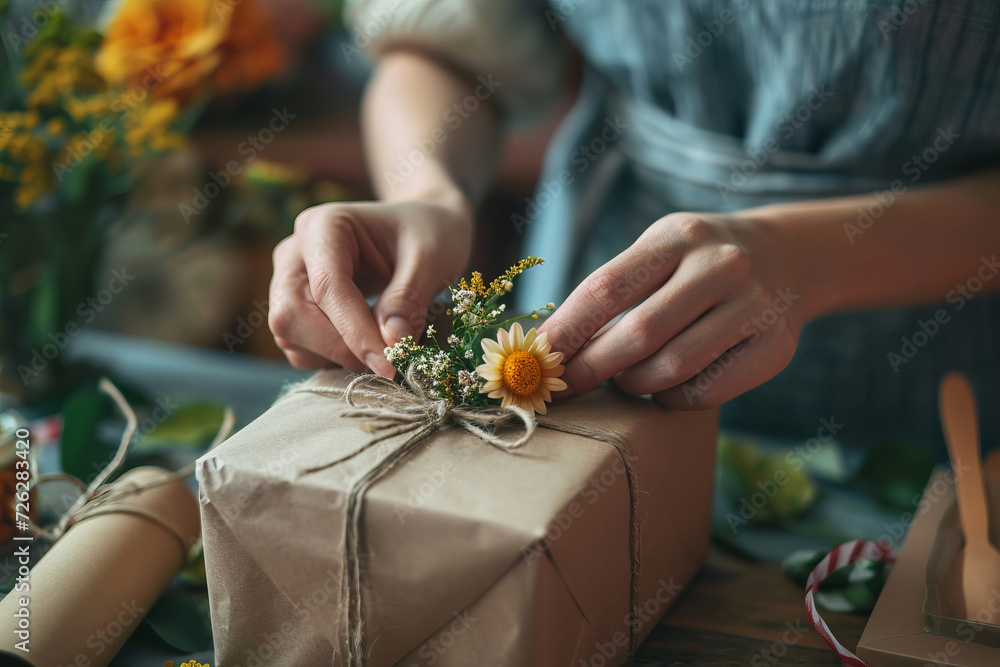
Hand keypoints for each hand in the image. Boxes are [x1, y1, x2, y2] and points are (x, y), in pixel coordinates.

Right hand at [268, 197, 471, 375]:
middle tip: (390, 361)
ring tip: (385, 348)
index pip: (326, 287)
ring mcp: (290, 282)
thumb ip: (409, 298)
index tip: (389, 364)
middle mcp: (295, 252)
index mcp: (324, 225)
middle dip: (339, 348)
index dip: (355, 331)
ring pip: (290, 336)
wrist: (426, 231)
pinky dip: (333, 359)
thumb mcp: (432, 258)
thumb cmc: (429, 235)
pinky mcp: (296, 310)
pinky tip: (369, 345)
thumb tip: (392, 342)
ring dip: (336, 356)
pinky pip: (300, 349)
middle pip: (292, 314)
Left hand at [539, 213, 805, 408]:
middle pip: (639, 334)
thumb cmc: (694, 264)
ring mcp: (753, 306)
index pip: (606, 288)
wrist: (785, 258)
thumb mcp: (657, 252)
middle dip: (590, 369)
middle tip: (562, 389)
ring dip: (633, 384)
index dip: (566, 330)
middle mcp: (721, 266)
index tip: (534, 358)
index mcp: (678, 237)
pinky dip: (670, 398)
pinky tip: (665, 386)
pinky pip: (704, 392)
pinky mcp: (774, 347)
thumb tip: (548, 346)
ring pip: (671, 369)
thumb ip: (611, 290)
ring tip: (623, 379)